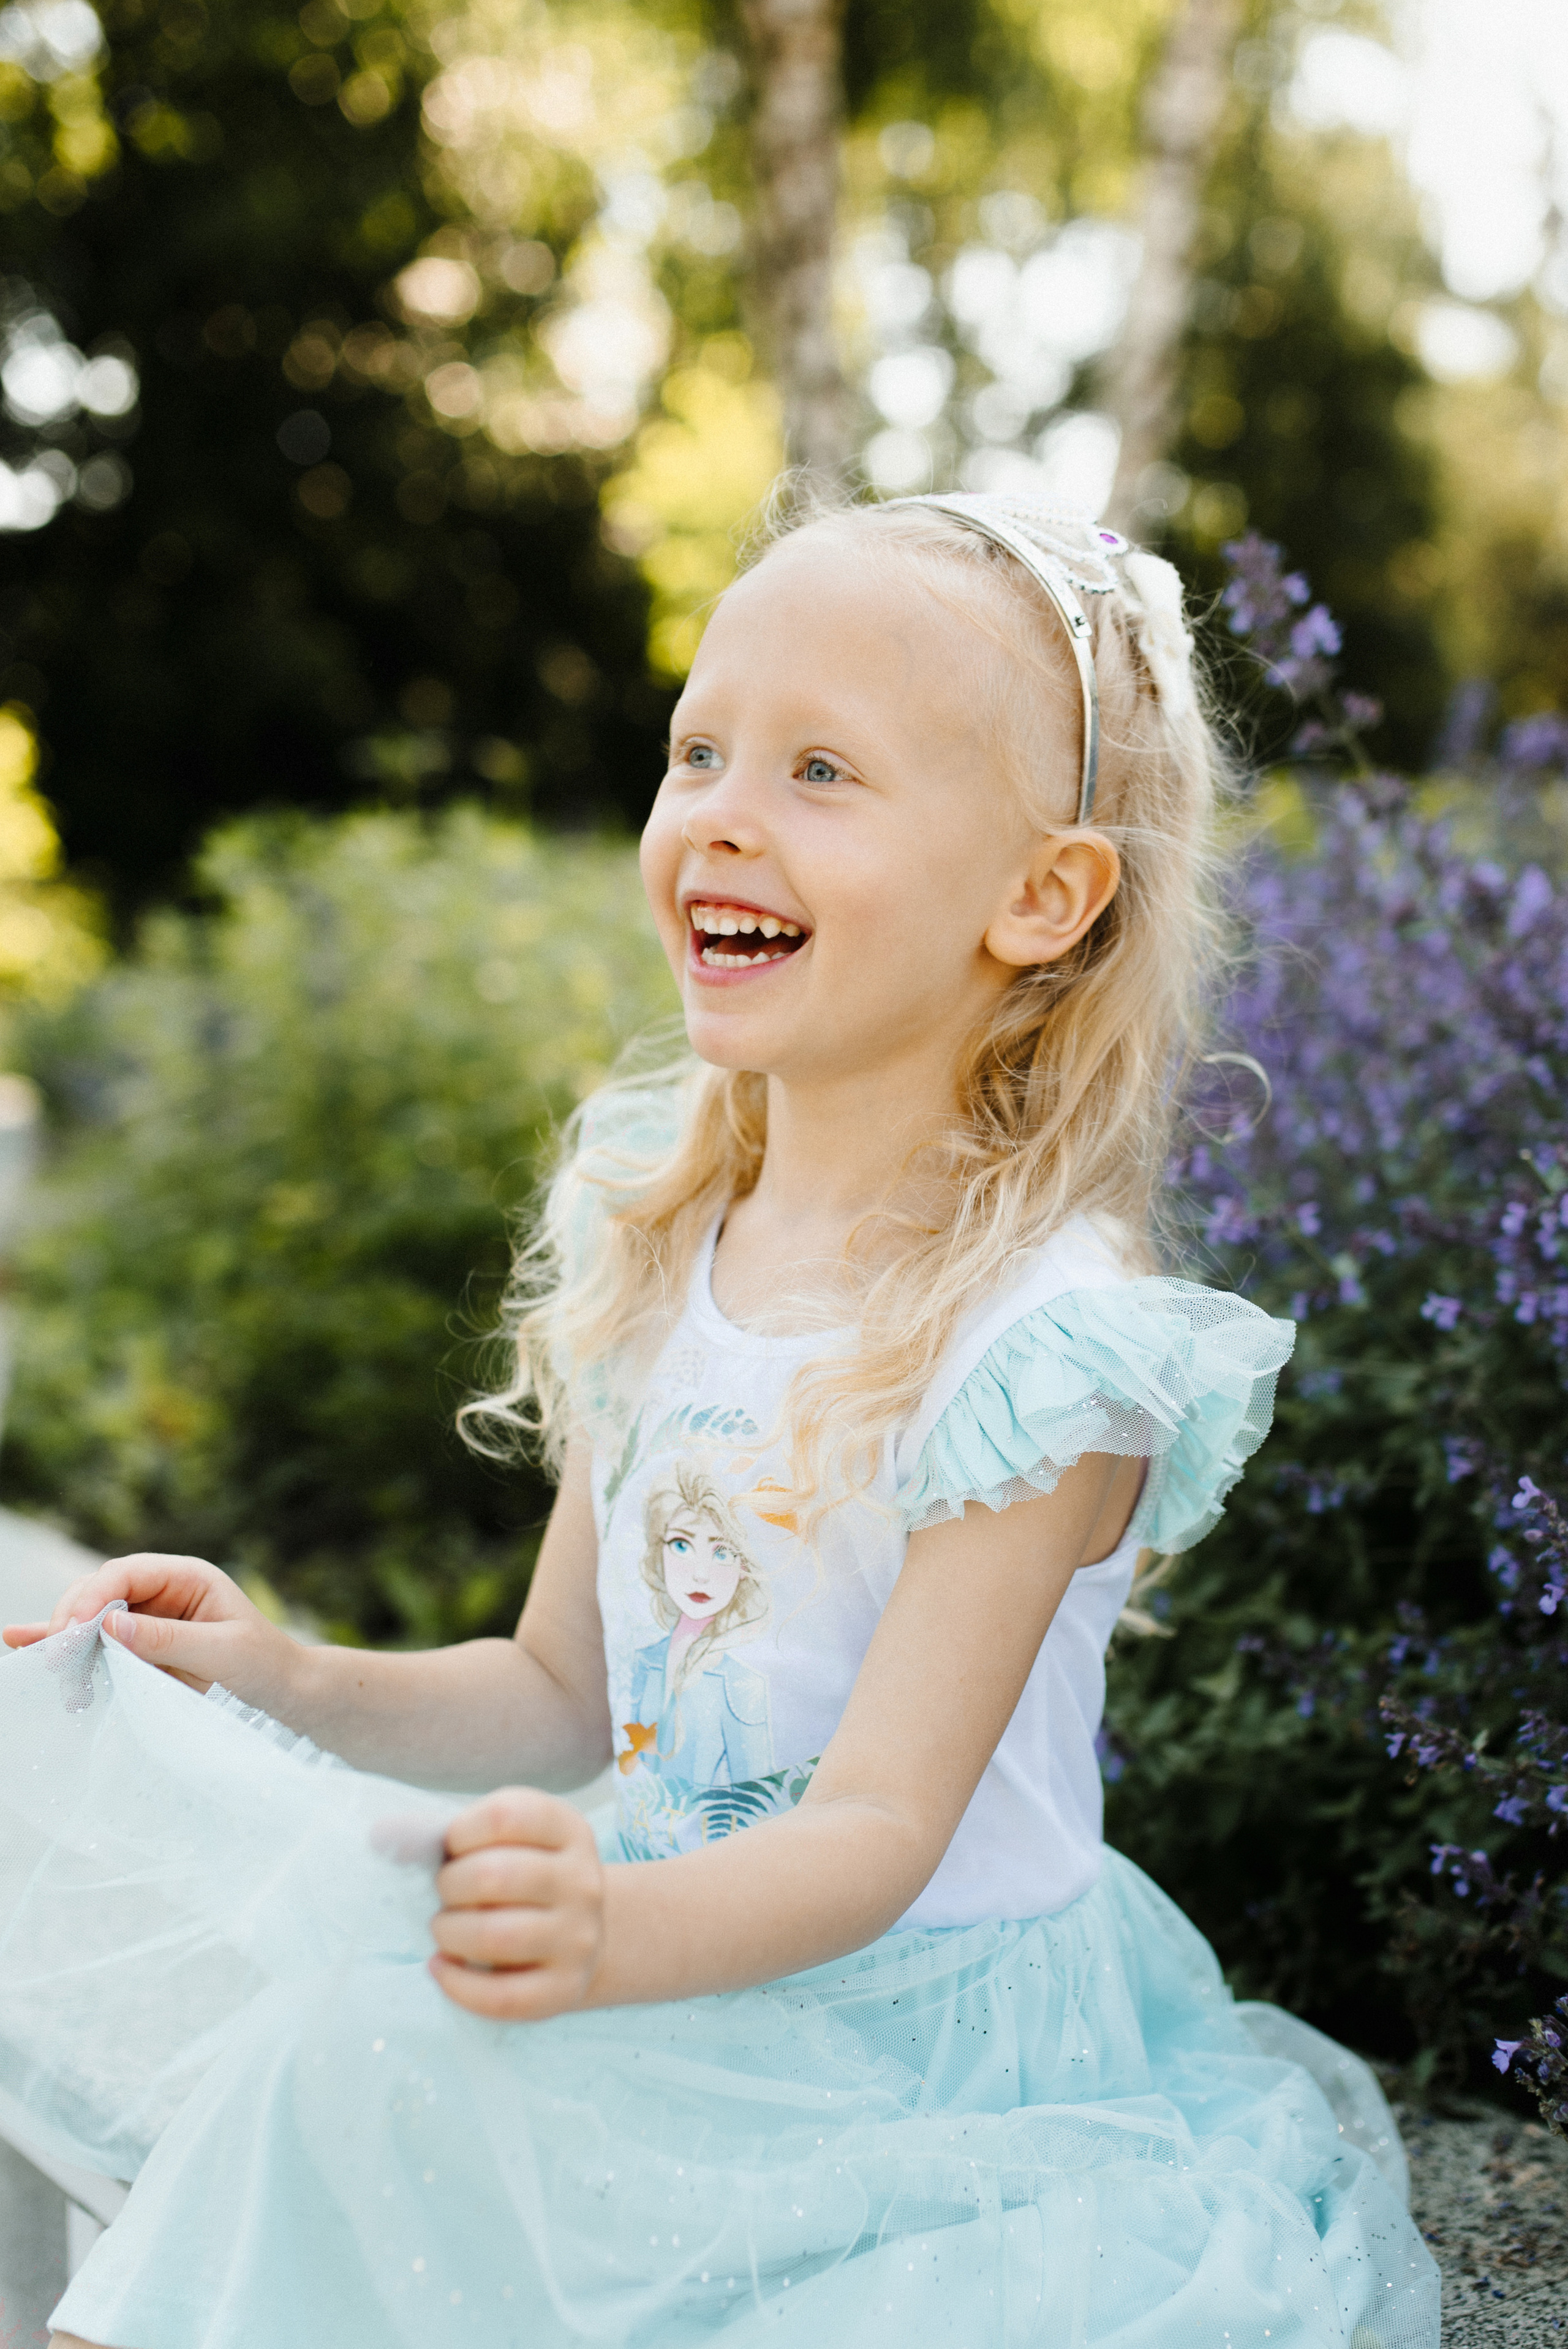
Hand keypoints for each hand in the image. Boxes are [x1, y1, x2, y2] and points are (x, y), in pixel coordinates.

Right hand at [2, 1551, 295, 1706]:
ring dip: (64, 1639)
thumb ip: (168, 1639)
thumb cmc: (264, 1666)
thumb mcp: (224, 1652)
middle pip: (99, 1591)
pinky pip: (95, 1643)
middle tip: (57, 1655)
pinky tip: (23, 1644)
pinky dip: (65, 1647)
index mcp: (186, 1576)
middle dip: (72, 1619)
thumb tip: (110, 1624)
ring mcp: (146, 1620)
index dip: (93, 1595)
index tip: (73, 1629)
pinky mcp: (138, 1649)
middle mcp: (161, 1592)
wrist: (284, 1695)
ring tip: (43, 1663)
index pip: (126, 1572)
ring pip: (90, 1618)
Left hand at [429, 1788, 605, 2021]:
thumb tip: (379, 1835)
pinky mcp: (565, 1988)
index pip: (506, 1816)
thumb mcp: (505, 1841)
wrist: (579, 1936)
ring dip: (450, 1933)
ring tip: (444, 1929)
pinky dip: (457, 1985)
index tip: (453, 1847)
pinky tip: (441, 1967)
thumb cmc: (522, 1878)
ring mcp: (578, 1938)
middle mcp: (582, 1881)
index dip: (461, 1831)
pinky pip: (501, 1996)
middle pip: (495, 1876)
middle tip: (444, 1893)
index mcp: (568, 1830)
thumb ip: (451, 1834)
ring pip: (497, 1936)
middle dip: (449, 1886)